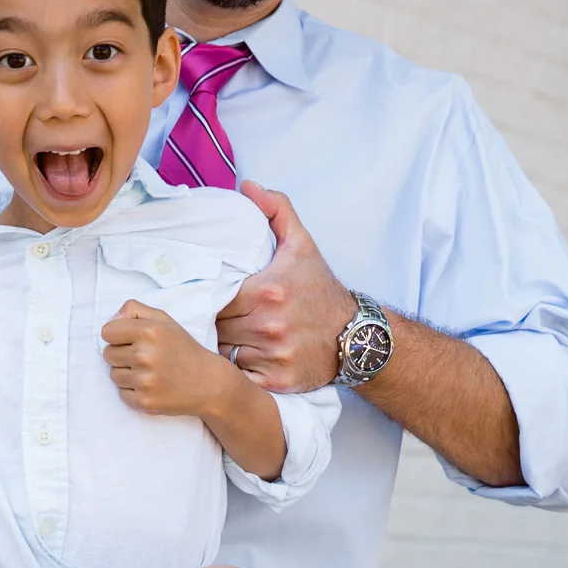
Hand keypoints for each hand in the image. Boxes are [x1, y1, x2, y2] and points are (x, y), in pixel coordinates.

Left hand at [102, 301, 226, 415]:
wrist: (208, 383)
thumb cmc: (183, 349)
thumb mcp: (164, 321)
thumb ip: (135, 310)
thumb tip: (112, 319)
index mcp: (148, 331)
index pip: (107, 332)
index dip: (118, 335)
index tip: (131, 340)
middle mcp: (144, 355)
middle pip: (108, 354)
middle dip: (122, 355)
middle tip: (144, 357)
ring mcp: (144, 381)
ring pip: (113, 375)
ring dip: (127, 374)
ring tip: (149, 372)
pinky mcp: (144, 401)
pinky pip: (122, 394)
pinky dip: (133, 391)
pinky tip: (151, 386)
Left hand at [216, 181, 355, 392]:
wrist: (356, 335)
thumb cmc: (320, 289)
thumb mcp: (302, 245)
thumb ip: (275, 210)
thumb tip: (248, 186)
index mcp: (267, 291)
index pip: (215, 297)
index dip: (210, 299)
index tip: (213, 299)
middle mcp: (270, 325)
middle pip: (216, 327)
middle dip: (213, 324)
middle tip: (217, 320)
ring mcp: (274, 356)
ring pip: (223, 355)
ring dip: (221, 349)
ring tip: (227, 341)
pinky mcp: (277, 381)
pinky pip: (239, 379)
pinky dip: (236, 374)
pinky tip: (241, 363)